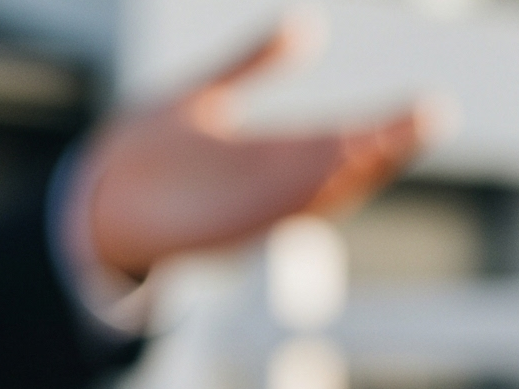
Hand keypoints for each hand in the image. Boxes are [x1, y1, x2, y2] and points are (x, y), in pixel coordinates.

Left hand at [78, 15, 430, 279]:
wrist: (88, 202)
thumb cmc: (144, 156)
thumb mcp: (201, 98)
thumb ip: (250, 64)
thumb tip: (306, 27)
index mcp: (266, 161)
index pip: (338, 144)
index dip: (383, 131)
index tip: (430, 110)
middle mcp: (260, 192)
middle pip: (333, 171)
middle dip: (380, 150)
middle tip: (428, 121)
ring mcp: (235, 215)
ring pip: (304, 195)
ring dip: (346, 173)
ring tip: (386, 141)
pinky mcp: (206, 231)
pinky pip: (257, 216)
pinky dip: (290, 199)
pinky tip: (321, 171)